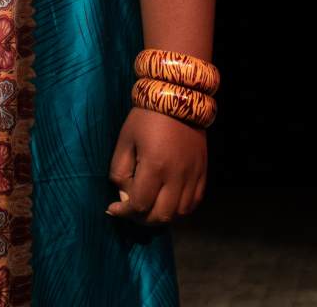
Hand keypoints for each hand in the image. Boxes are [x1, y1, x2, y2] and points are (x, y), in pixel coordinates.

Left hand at [106, 107, 206, 224]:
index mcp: (155, 166)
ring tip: (150, 207)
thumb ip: (120, 171)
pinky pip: (195, 202)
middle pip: (161, 216)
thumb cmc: (146, 117)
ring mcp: (193, 175)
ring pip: (180, 213)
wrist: (178, 96)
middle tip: (131, 210)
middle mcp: (176, 175)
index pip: (138, 205)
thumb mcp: (125, 140)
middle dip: (141, 219)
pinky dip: (181, 208)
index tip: (114, 208)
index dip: (123, 212)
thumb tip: (123, 195)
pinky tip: (169, 201)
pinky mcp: (203, 171)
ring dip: (162, 216)